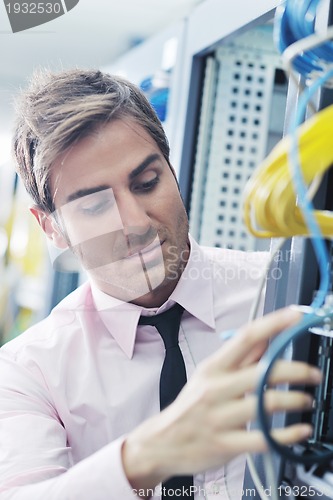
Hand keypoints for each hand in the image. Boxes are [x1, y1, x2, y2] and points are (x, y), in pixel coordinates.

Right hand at [122, 308, 321, 491]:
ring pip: (266, 404)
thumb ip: (239, 359)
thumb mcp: (208, 376)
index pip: (245, 337)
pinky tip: (300, 430)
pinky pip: (264, 439)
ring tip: (307, 400)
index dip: (273, 324)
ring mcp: (220, 418)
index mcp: (213, 368)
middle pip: (263, 371)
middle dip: (296, 370)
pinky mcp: (225, 444)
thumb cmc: (190, 407)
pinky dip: (288, 435)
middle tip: (313, 373)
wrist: (162, 442)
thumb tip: (267, 339)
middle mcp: (216, 389)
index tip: (296, 316)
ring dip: (295, 400)